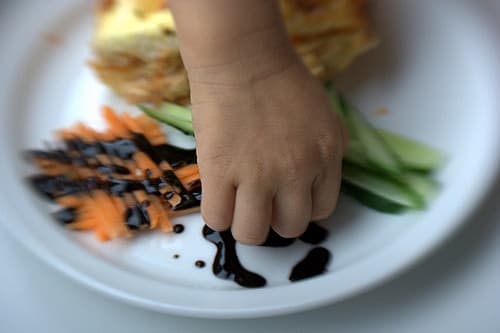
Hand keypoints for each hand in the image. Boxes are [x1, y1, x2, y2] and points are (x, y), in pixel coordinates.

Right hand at [190, 60, 345, 243]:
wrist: (242, 58)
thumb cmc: (280, 80)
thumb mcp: (323, 115)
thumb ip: (328, 151)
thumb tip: (317, 179)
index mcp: (327, 156)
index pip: (321, 210)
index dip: (299, 206)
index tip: (285, 196)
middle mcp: (298, 171)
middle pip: (290, 227)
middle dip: (275, 218)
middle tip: (261, 199)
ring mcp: (259, 174)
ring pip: (253, 233)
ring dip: (246, 223)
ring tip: (237, 202)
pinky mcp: (220, 171)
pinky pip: (218, 219)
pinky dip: (218, 214)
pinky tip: (218, 195)